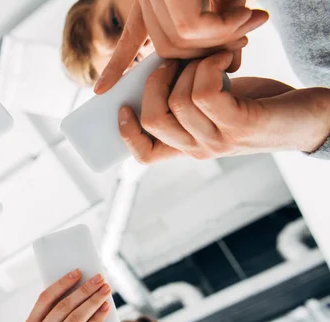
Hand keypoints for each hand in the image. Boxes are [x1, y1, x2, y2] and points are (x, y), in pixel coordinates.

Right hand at [23, 270, 111, 321]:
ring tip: (106, 291)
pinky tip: (106, 310)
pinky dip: (97, 320)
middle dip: (84, 289)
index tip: (78, 271)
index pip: (44, 298)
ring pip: (75, 318)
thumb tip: (83, 296)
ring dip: (93, 301)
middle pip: (63, 306)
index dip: (62, 283)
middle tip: (100, 278)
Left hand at [95, 0, 268, 93]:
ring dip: (221, 39)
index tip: (98, 90)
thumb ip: (219, 23)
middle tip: (242, 46)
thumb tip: (231, 61)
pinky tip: (250, 15)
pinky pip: (191, 27)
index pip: (128, 39)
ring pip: (179, 41)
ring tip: (254, 20)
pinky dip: (223, 27)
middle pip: (168, 49)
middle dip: (206, 56)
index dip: (114, 65)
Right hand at [116, 52, 329, 163]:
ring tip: (208, 59)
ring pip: (178, 101)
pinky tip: (224, 60)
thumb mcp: (212, 108)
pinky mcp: (239, 125)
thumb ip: (182, 103)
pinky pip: (204, 92)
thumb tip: (148, 78)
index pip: (144, 156)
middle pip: (153, 120)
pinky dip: (210, 66)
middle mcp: (199, 150)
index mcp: (187, 148)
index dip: (126, 133)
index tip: (123, 106)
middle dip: (155, 82)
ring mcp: (218, 141)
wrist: (305, 117)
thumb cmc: (255, 106)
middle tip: (173, 63)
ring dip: (189, 68)